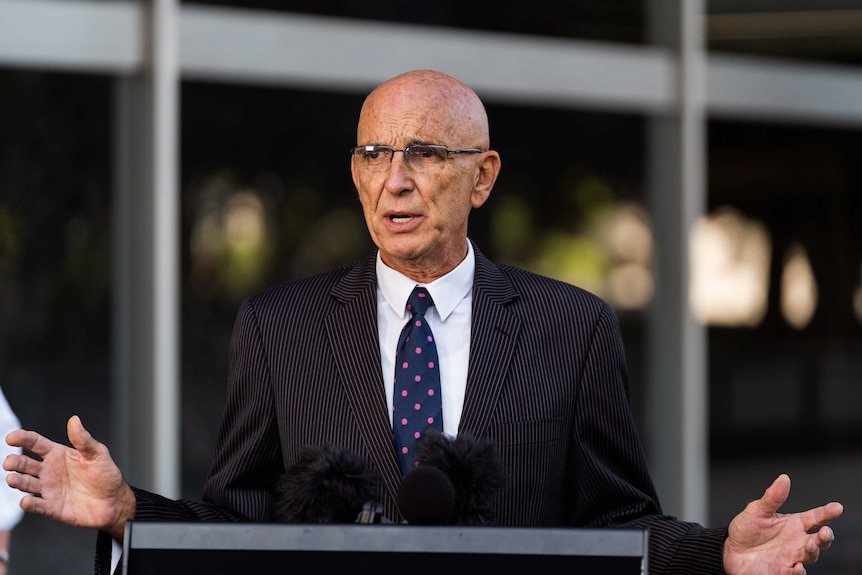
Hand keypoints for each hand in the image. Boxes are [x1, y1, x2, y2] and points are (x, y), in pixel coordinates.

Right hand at [4, 415, 135, 540]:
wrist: (114, 502)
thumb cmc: (106, 475)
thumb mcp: (98, 454)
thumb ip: (83, 440)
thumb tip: (74, 420)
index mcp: (58, 454)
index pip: (35, 443)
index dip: (22, 439)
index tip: (11, 438)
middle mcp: (49, 471)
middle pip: (25, 464)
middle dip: (14, 462)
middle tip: (10, 462)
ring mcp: (48, 489)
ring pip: (26, 484)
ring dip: (18, 481)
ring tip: (13, 478)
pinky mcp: (51, 507)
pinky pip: (36, 506)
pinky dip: (29, 504)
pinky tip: (26, 501)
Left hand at [723, 474, 843, 574]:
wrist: (731, 551)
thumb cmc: (746, 530)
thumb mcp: (757, 510)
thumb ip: (773, 497)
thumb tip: (784, 478)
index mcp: (794, 524)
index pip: (815, 517)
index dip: (827, 513)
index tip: (837, 507)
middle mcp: (797, 541)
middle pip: (820, 540)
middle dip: (826, 536)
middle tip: (825, 531)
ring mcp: (792, 557)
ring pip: (812, 556)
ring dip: (814, 551)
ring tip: (810, 545)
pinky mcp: (783, 570)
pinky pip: (797, 573)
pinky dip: (799, 571)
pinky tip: (798, 567)